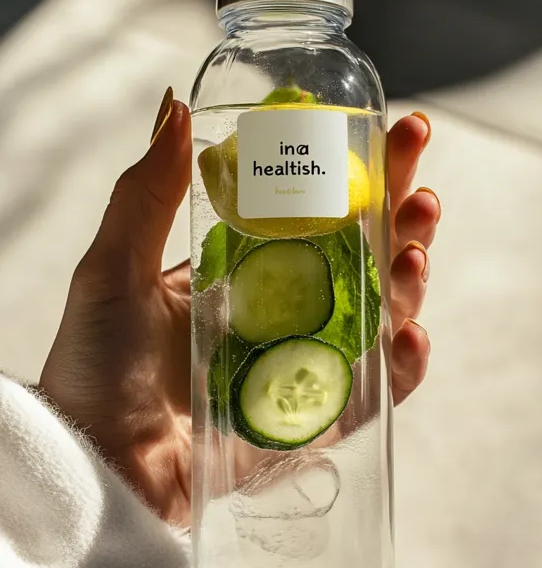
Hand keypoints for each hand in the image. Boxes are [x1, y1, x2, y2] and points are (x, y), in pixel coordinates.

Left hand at [40, 91, 439, 523]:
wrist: (97, 462)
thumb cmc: (94, 365)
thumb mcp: (114, 267)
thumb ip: (148, 192)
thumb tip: (176, 105)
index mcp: (241, 267)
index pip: (314, 209)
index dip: (358, 172)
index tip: (388, 131)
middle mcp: (282, 309)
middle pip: (363, 254)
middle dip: (402, 216)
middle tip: (420, 183)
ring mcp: (303, 362)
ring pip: (380, 314)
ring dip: (410, 279)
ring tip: (414, 248)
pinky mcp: (315, 420)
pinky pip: (374, 391)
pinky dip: (401, 366)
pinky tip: (408, 334)